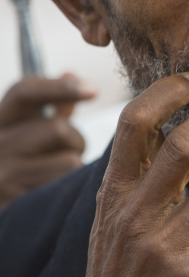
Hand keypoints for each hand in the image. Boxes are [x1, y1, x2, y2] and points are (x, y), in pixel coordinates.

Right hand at [0, 74, 95, 209]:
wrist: (0, 199)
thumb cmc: (20, 158)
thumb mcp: (27, 127)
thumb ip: (51, 104)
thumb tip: (71, 73)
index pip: (26, 91)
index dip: (61, 87)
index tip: (93, 90)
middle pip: (58, 128)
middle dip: (77, 139)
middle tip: (72, 149)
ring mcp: (3, 175)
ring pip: (68, 161)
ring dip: (76, 165)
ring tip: (61, 170)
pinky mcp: (17, 203)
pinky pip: (65, 188)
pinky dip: (70, 186)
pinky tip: (57, 190)